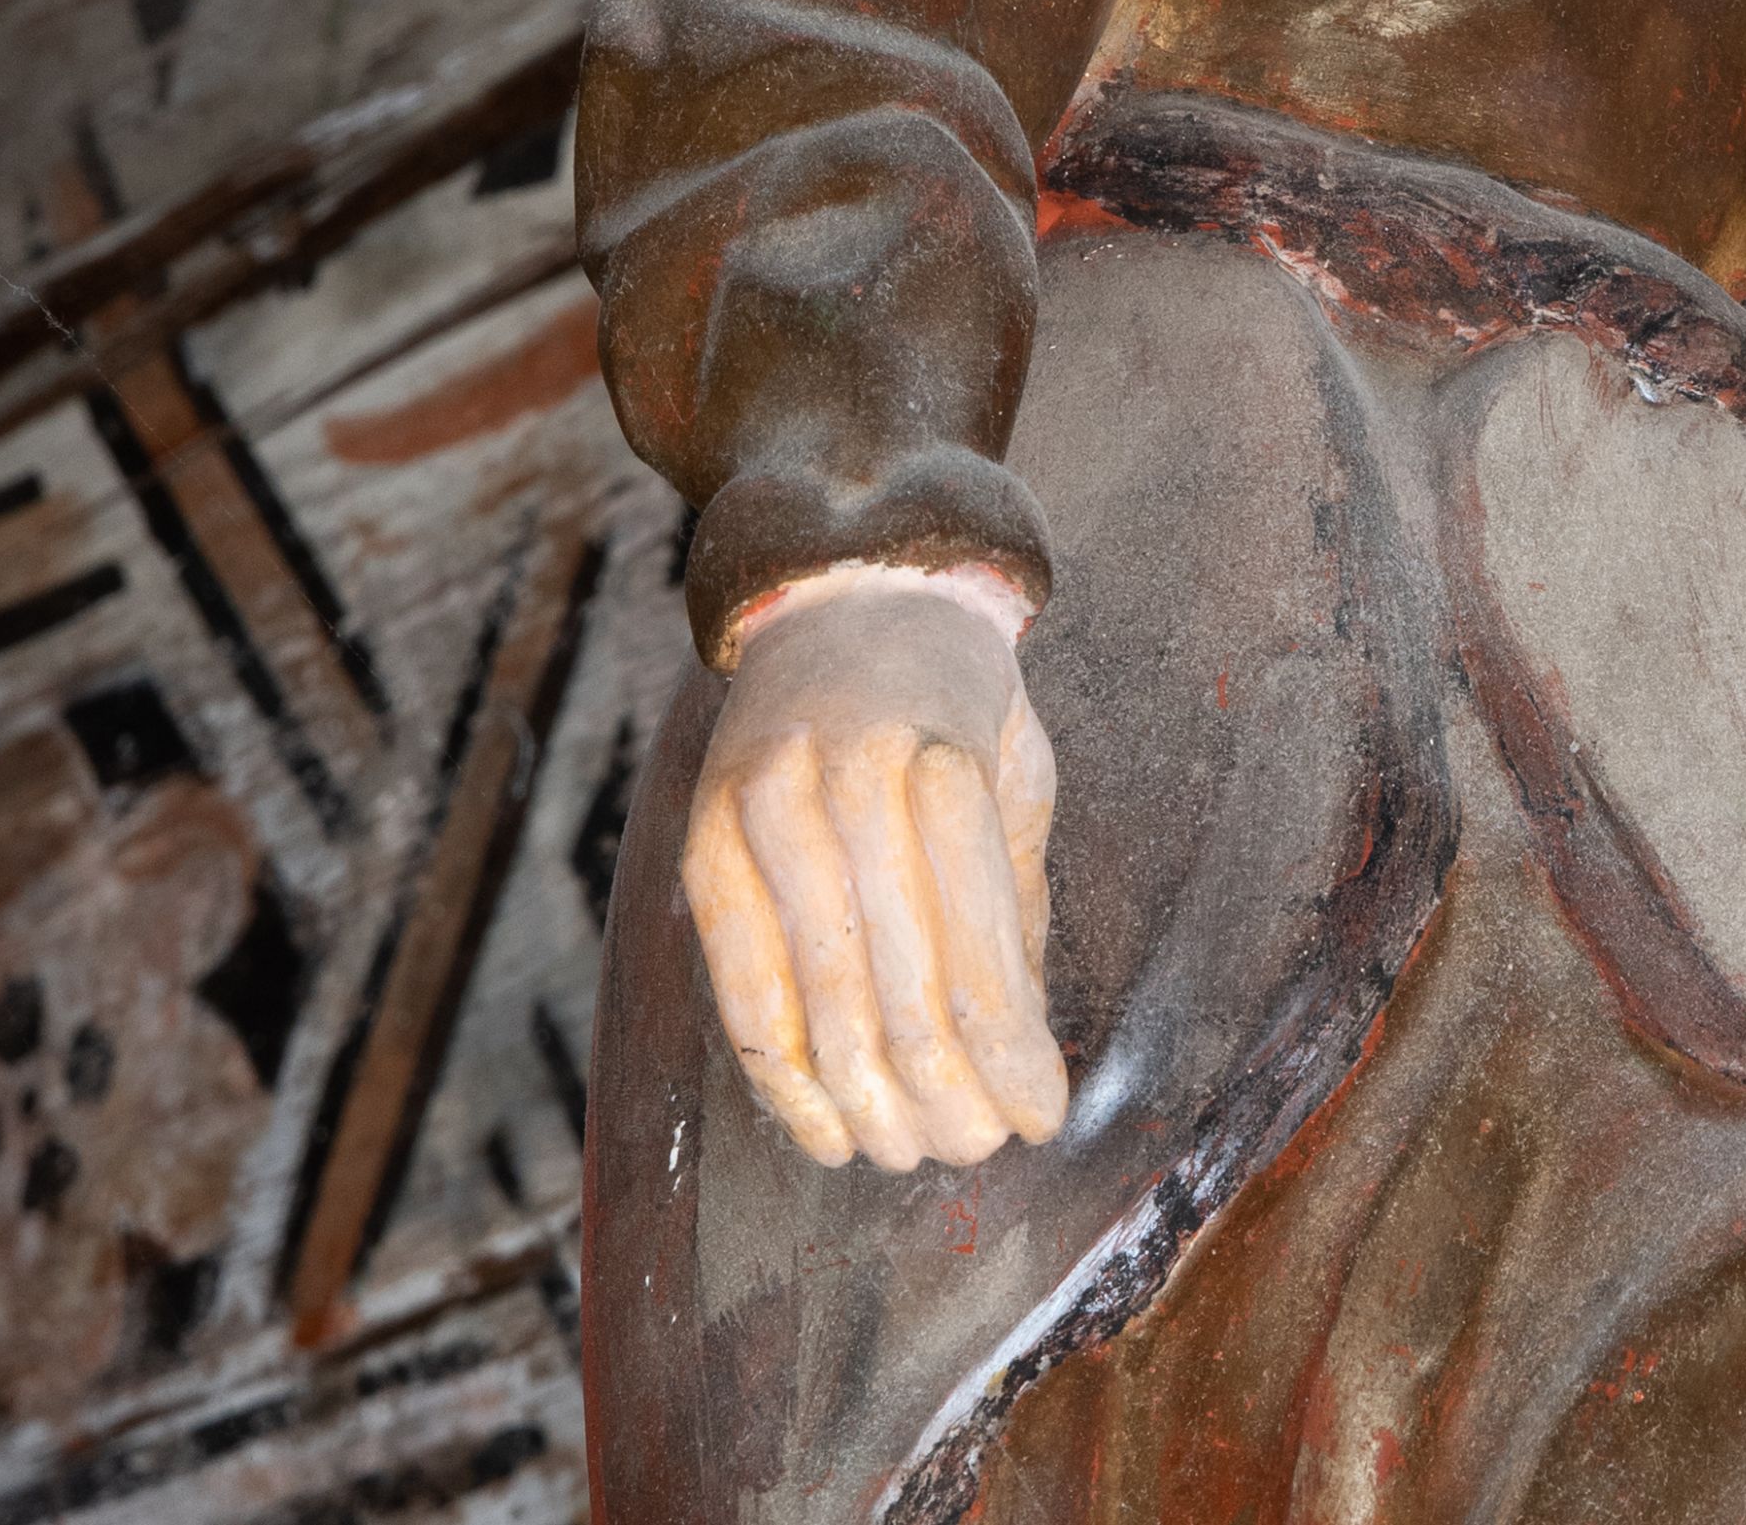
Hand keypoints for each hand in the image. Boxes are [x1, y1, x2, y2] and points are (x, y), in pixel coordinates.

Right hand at [682, 571, 1066, 1171]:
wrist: (842, 593)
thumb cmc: (955, 697)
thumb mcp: (1017, 772)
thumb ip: (1017, 903)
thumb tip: (1023, 1056)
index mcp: (942, 759)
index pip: (977, 952)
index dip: (1008, 1056)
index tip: (1042, 1118)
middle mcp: (844, 783)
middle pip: (897, 994)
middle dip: (945, 1095)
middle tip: (979, 1149)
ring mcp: (761, 810)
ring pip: (815, 1007)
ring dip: (869, 1105)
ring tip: (916, 1152)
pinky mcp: (703, 841)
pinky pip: (740, 992)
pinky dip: (785, 1081)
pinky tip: (831, 1130)